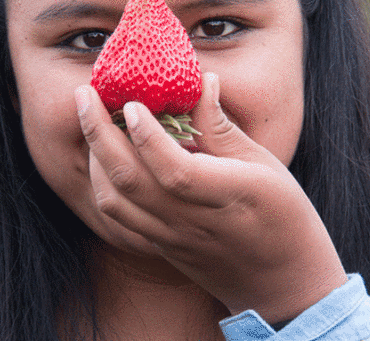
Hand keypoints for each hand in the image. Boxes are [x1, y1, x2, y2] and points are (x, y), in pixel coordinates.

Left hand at [75, 72, 347, 322]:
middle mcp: (193, 222)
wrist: (282, 288)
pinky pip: (118, 215)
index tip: (132, 103)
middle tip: (84, 94)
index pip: (176, 171)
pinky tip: (103, 153)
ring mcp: (171, 239)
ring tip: (90, 118)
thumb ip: (224, 129)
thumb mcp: (267, 167)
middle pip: (130, 183)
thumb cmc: (285, 218)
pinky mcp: (160, 246)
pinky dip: (102, 181)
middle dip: (98, 134)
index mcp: (230, 197)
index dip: (148, 137)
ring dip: (94, 158)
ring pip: (114, 202)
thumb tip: (202, 81)